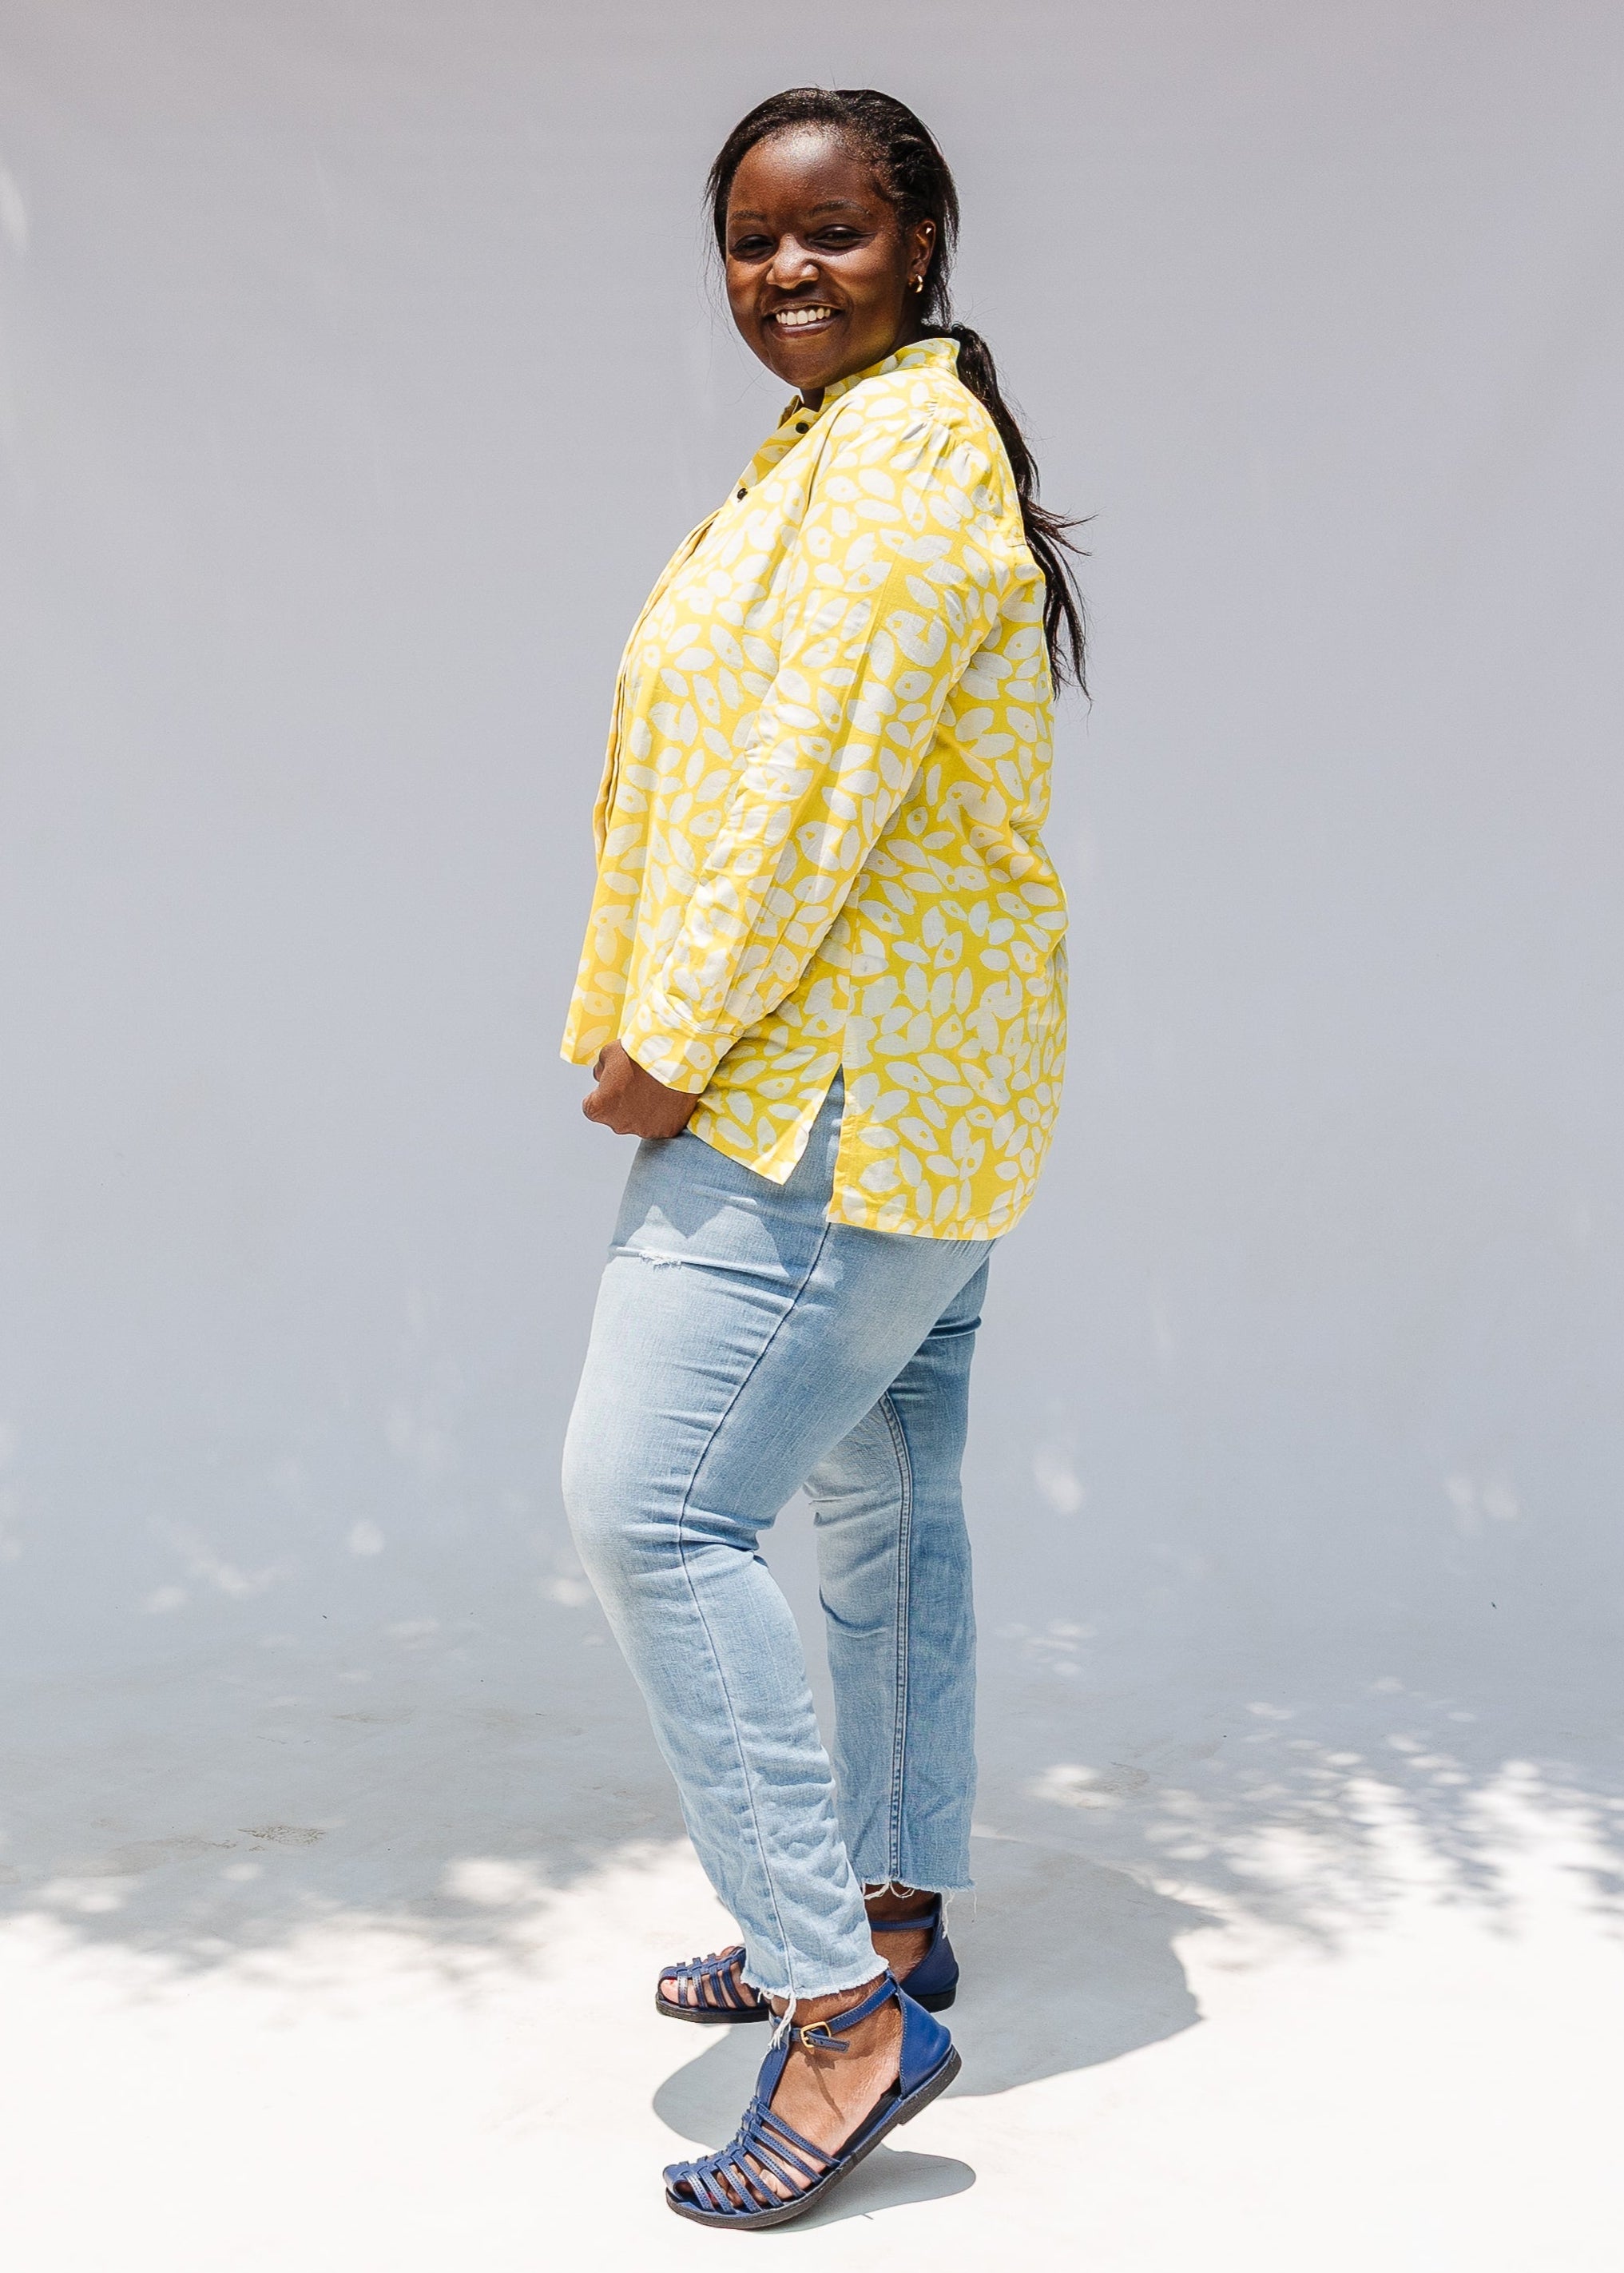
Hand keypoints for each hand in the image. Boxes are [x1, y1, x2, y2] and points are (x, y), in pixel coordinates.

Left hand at [582, 1041, 697, 1138]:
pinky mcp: (666, 1130)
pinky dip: (662, 1114)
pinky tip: (666, 1097)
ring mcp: (644, 1130)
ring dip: (642, 1109)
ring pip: (638, 1122)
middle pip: (616, 1116)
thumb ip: (601, 1070)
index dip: (601, 1094)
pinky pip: (660, 1124)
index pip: (591, 1107)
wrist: (675, 1059)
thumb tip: (602, 1078)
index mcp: (599, 1108)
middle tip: (636, 1083)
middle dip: (622, 1103)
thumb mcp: (609, 1054)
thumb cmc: (639, 1056)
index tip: (613, 1083)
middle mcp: (618, 1125)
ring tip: (654, 1088)